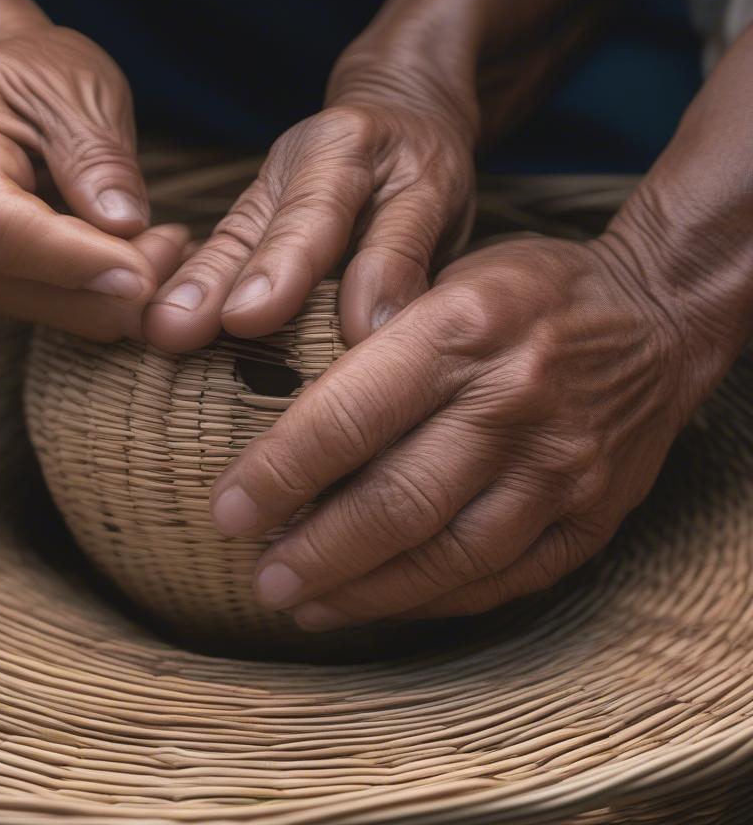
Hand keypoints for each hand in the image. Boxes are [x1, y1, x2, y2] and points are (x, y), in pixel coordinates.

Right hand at [0, 25, 187, 340]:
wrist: (15, 82)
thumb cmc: (45, 70)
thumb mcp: (80, 88)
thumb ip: (98, 157)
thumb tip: (123, 226)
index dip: (67, 257)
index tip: (140, 274)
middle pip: (6, 276)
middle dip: (102, 286)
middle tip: (173, 248)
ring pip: (33, 306)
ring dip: (114, 299)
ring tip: (169, 250)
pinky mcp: (2, 274)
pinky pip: (54, 305)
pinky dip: (112, 299)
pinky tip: (154, 266)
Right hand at [143, 92, 475, 352]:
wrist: (399, 116)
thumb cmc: (421, 164)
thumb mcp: (434, 196)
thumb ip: (401, 255)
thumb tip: (368, 329)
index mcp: (340, 148)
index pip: (312, 212)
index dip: (279, 265)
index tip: (249, 317)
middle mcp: (286, 168)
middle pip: (244, 230)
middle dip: (205, 283)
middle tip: (168, 330)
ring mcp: (258, 196)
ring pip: (221, 245)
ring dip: (187, 291)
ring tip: (154, 333)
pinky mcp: (247, 224)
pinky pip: (217, 256)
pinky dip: (189, 287)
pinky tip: (158, 321)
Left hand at [209, 236, 702, 629]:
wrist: (657, 315)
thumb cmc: (531, 290)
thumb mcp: (446, 280)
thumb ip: (375, 346)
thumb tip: (281, 421)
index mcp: (461, 332)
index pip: (350, 415)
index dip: (279, 474)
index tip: (227, 511)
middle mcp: (512, 404)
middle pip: (396, 502)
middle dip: (314, 552)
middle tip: (260, 577)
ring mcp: (559, 468)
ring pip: (447, 556)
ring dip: (365, 592)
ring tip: (303, 604)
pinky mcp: (591, 515)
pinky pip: (503, 579)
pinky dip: (432, 600)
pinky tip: (382, 604)